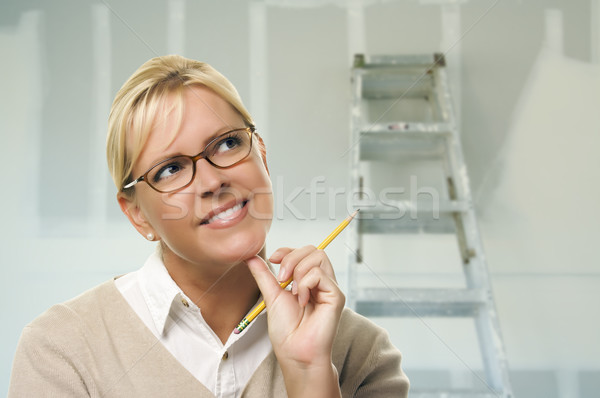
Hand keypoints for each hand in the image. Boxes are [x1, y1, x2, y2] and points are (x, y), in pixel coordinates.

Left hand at [245, 246, 344, 396]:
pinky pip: (320, 274)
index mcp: (308, 281)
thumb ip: (264, 274)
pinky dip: (305, 284)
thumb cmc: (286, 330)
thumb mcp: (271, 296)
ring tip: (293, 293)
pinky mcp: (336, 295)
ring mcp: (330, 288)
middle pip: (313, 249)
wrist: (295, 353)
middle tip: (281, 278)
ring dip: (298, 271)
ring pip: (318, 256)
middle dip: (292, 257)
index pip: (304, 252)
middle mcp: (321, 282)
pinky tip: (302, 301)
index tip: (272, 258)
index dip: (288, 250)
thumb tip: (250, 257)